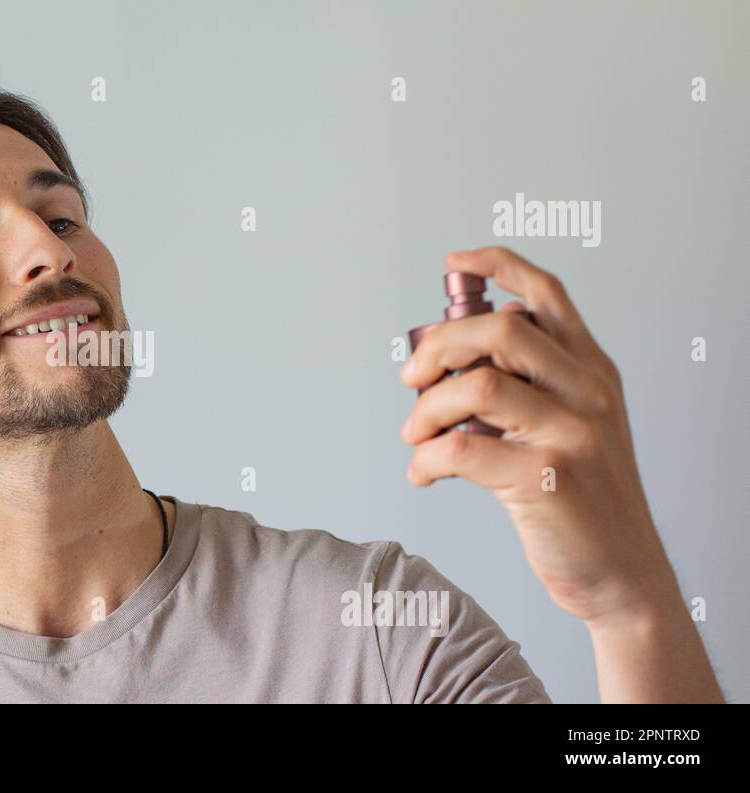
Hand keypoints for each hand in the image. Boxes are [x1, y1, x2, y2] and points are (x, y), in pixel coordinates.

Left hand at [398, 247, 679, 625]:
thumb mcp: (577, 422)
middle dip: (437, 348)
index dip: (498, 265)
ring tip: (415, 435)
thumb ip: (537, 377)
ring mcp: (571, 433)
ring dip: (426, 409)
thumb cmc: (583, 496)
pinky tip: (423, 474)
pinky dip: (425, 459)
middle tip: (411, 379)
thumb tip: (480, 332)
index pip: (547, 294)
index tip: (455, 262)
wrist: (620, 570)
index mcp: (592, 370)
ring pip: (476, 386)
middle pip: (498, 331)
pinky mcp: (546, 480)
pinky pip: (460, 450)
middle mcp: (587, 392)